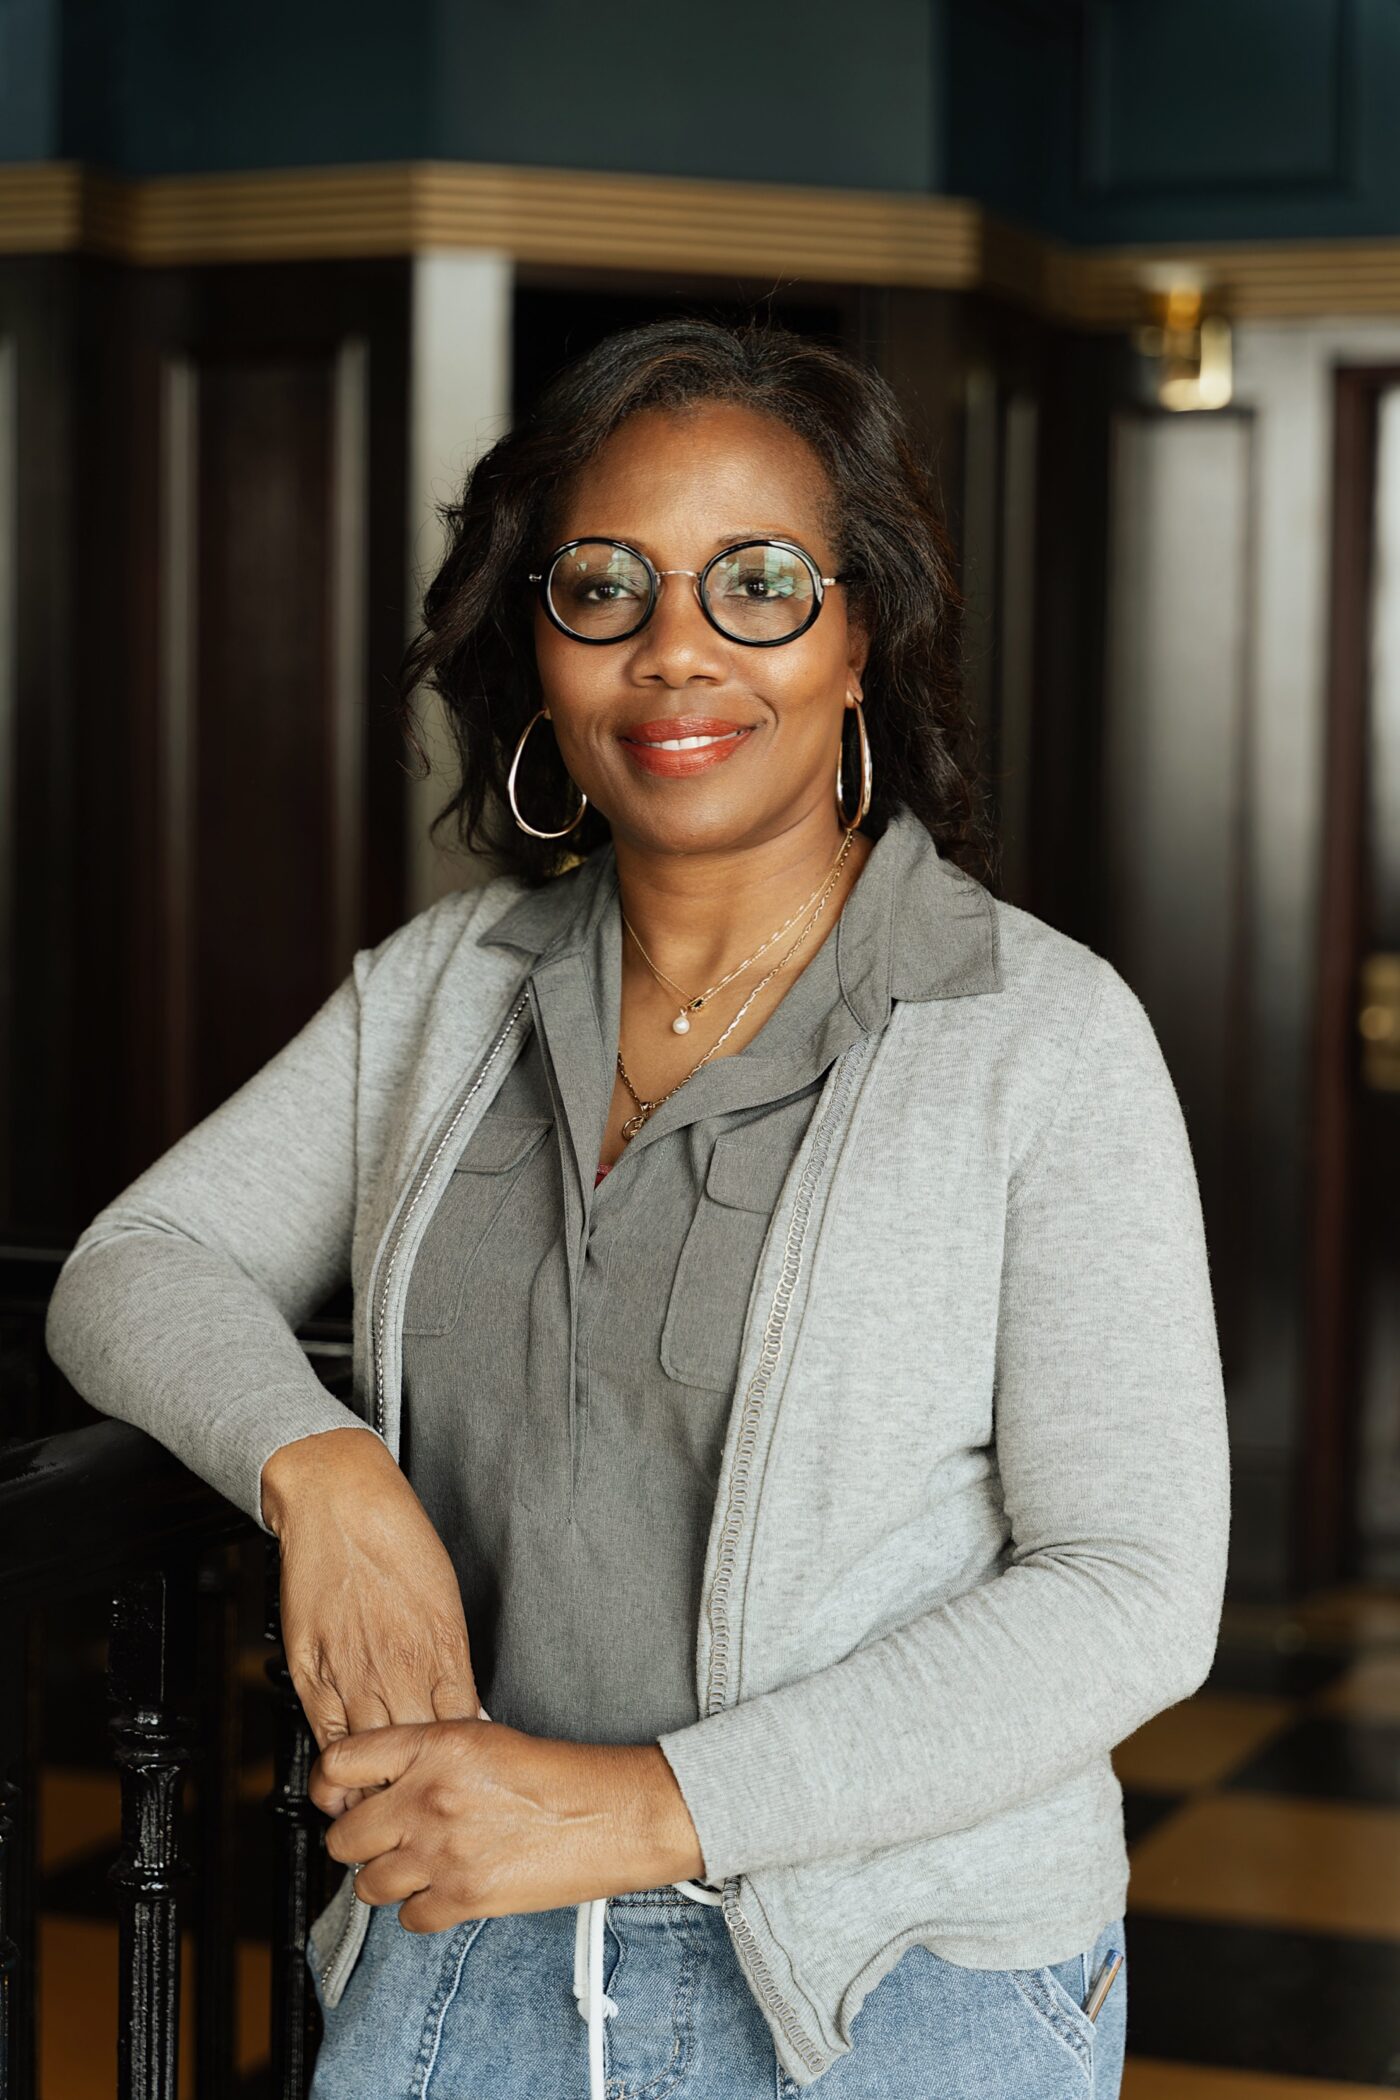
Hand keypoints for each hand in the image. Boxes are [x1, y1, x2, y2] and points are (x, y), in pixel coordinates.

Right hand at [261, 1427, 480, 1808]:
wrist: (338, 1499)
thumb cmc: (395, 1538)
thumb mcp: (444, 1597)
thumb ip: (452, 1659)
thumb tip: (468, 1708)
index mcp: (442, 1647)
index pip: (461, 1729)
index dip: (462, 1765)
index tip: (467, 1786)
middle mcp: (399, 1666)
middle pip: (417, 1753)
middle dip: (425, 1788)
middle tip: (429, 1816)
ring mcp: (352, 1671)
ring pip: (371, 1755)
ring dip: (379, 1790)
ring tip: (387, 1816)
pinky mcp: (310, 1671)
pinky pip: (327, 1736)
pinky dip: (338, 1765)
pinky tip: (346, 1782)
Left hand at [309, 1718, 706, 1932]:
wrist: (611, 1814)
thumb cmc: (557, 1776)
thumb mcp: (482, 1738)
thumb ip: (423, 1755)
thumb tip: (373, 1782)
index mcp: (434, 1746)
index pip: (339, 1765)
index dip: (331, 1787)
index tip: (340, 1798)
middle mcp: (430, 1796)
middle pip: (343, 1837)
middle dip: (358, 1843)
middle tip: (383, 1840)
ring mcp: (443, 1850)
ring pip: (367, 1885)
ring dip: (387, 1880)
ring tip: (418, 1866)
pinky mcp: (464, 1897)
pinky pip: (408, 1920)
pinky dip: (422, 1911)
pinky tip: (446, 1890)